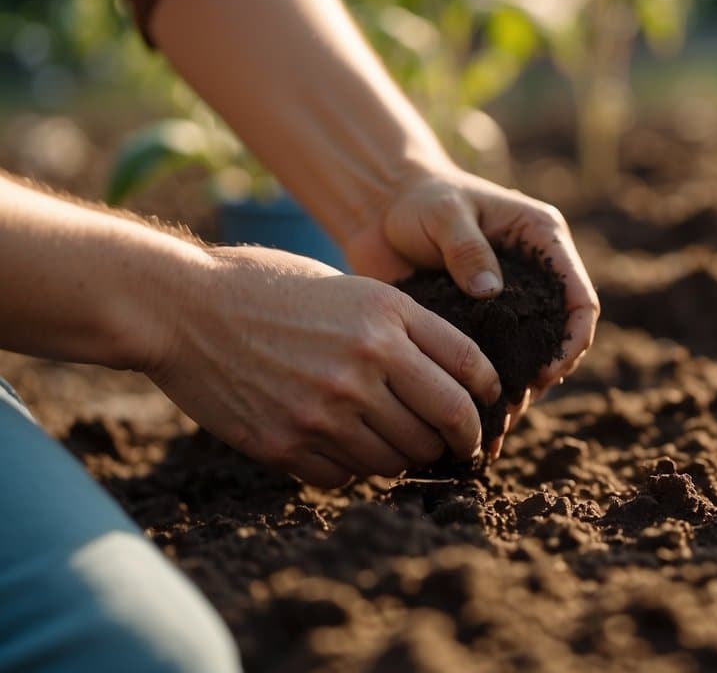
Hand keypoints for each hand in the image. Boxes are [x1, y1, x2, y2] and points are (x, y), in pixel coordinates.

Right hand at [146, 246, 501, 487]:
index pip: (470, 370)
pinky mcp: (287, 443)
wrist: (180, 307)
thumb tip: (453, 379)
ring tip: (398, 447)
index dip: (488, 398)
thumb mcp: (349, 287)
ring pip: (399, 458)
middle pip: (446, 422)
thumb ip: (402, 327)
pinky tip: (343, 450)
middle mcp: (366, 362)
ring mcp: (326, 407)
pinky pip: (346, 476)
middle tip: (455, 446)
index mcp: (388, 316)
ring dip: (406, 458)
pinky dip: (353, 469)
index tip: (486, 409)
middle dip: (458, 439)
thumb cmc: (267, 288)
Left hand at [343, 167, 599, 403]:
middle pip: (560, 338)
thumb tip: (489, 292)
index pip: (579, 298)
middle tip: (512, 406)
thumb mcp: (444, 213)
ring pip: (529, 357)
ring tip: (492, 424)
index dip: (572, 339)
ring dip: (517, 391)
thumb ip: (466, 247)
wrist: (383, 209)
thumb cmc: (420, 199)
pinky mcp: (480, 324)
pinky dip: (487, 389)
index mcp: (543, 241)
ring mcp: (509, 304)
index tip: (547, 371)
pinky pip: (495, 361)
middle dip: (544, 377)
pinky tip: (471, 416)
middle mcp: (535, 278)